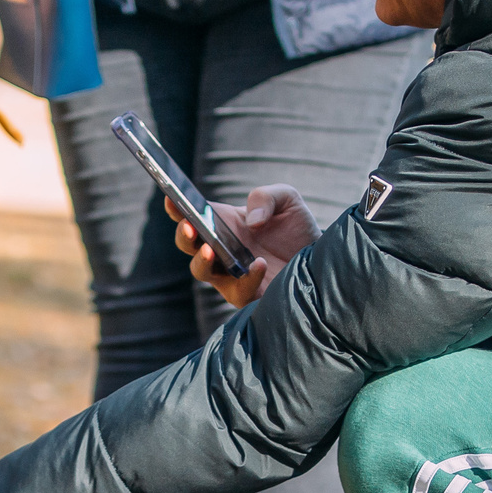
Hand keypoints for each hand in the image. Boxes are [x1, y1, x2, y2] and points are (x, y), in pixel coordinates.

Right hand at [169, 183, 318, 309]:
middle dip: (184, 235)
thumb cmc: (296, 227)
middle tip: (190, 226)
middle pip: (187, 244)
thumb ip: (266, 197)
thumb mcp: (286, 200)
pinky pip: (237, 291)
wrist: (320, 258)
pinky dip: (246, 278)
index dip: (176, 207)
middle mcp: (219, 249)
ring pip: (201, 271)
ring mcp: (229, 274)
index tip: (171, 198)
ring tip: (211, 250)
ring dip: (202, 261)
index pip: (190, 214)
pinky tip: (259, 264)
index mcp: (221, 223)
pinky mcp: (246, 295)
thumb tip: (251, 221)